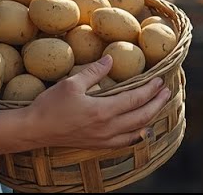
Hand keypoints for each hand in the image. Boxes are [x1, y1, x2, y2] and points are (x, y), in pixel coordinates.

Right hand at [21, 56, 169, 149]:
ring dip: (150, 118)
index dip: (150, 90)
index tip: (160, 81)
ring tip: (158, 107)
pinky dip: (137, 135)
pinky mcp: (97, 144)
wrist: (35, 130)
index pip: (135, 99)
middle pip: (141, 116)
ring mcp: (103, 139)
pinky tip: (141, 130)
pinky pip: (124, 142)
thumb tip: (111, 59)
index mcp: (102, 110)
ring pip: (136, 131)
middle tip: (167, 92)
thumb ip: (94, 71)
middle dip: (156, 103)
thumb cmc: (50, 105)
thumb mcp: (71, 83)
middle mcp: (107, 128)